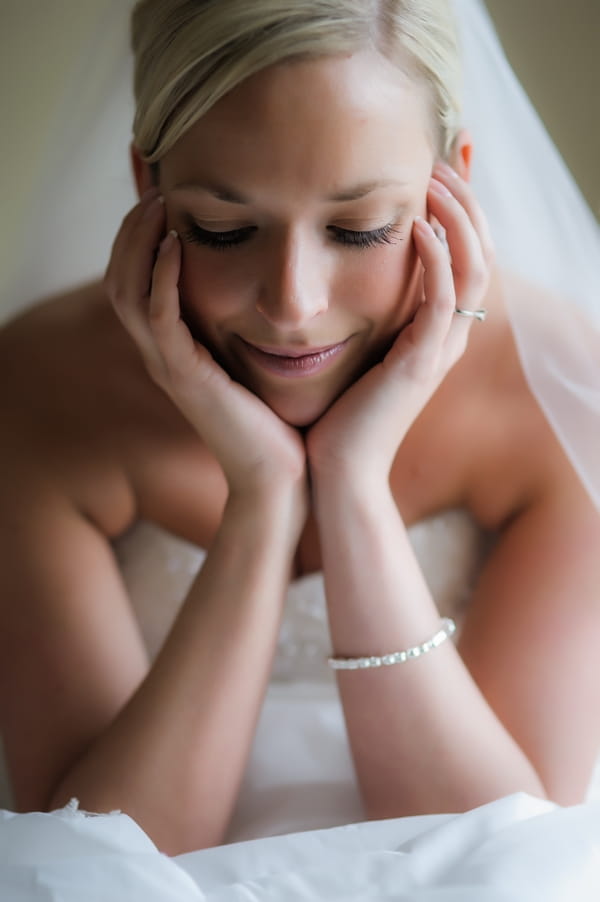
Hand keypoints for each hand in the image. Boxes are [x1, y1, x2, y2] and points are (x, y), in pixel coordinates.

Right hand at [104, 188, 307, 500]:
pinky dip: (162, 277)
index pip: (135, 284)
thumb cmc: (277, 422)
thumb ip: (244, 329)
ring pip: (126, 292)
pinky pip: (159, 317)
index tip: (165, 200)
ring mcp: (168, 367)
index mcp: (174, 351)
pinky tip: (176, 245)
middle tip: (155, 190)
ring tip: (159, 204)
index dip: (140, 240)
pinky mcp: (186, 377)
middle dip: (131, 231)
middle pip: (119, 280)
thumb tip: (264, 292)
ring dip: (137, 243)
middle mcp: (162, 356)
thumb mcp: (253, 364)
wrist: (283, 476)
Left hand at [306, 165, 494, 483]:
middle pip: (482, 252)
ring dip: (459, 218)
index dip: (459, 210)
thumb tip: (337, 276)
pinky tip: (416, 227)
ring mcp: (439, 351)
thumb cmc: (335, 415)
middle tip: (443, 157)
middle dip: (466, 201)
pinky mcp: (420, 364)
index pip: (464, 256)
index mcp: (433, 332)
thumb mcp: (354, 353)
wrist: (333, 471)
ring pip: (475, 269)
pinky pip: (443, 301)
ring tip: (434, 177)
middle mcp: (446, 337)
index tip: (438, 166)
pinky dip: (438, 261)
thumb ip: (361, 314)